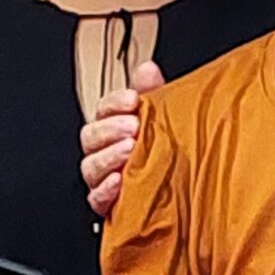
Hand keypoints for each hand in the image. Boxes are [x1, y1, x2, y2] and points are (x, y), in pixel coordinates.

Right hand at [81, 62, 159, 220]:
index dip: (114, 103)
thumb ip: (153, 95)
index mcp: (116, 129)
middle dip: (110, 129)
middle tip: (132, 127)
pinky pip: (96, 198)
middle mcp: (105, 153)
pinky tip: (118, 181)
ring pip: (90, 166)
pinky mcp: (108, 206)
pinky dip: (105, 190)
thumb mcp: (165, 122)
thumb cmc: (170, 156)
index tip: (132, 99)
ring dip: (108, 156)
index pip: (103, 110)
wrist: (184, 200)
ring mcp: (104, 180)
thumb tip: (148, 69)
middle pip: (91, 136)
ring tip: (129, 150)